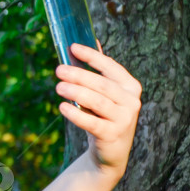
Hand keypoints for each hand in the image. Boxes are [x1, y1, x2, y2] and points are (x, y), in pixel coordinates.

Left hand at [54, 42, 141, 178]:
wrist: (111, 151)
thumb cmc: (104, 116)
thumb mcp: (105, 94)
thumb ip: (99, 71)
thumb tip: (90, 40)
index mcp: (130, 86)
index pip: (110, 66)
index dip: (92, 56)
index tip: (72, 47)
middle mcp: (131, 101)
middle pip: (102, 84)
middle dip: (79, 75)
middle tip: (59, 70)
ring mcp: (124, 119)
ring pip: (97, 101)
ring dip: (76, 92)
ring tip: (58, 87)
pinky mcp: (112, 135)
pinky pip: (91, 122)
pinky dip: (76, 114)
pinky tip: (62, 107)